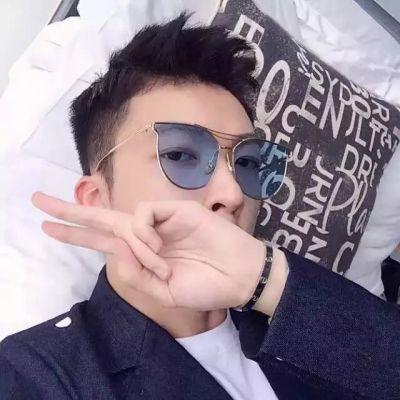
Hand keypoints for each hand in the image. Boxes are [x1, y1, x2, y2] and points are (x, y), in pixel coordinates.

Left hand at [32, 192, 268, 310]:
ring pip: (124, 221)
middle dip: (71, 212)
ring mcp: (162, 219)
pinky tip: (159, 248)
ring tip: (160, 266)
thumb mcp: (164, 293)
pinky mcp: (176, 209)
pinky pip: (143, 215)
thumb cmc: (206, 286)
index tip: (49, 227)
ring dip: (135, 247)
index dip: (76, 233)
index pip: (103, 240)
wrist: (240, 276)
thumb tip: (115, 247)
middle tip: (37, 202)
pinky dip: (144, 235)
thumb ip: (135, 274)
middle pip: (102, 218)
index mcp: (144, 253)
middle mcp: (149, 233)